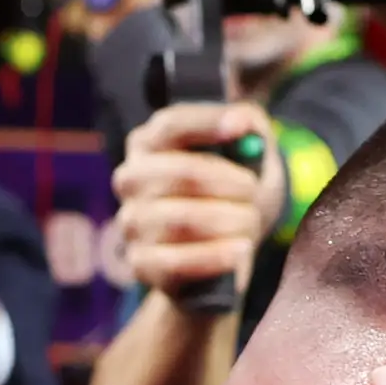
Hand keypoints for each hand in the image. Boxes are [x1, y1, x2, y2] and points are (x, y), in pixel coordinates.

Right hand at [110, 102, 286, 303]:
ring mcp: (132, 222)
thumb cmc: (233, 190)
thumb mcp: (246, 150)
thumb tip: (243, 121)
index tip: (243, 127)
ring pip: (183, 219)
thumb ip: (248, 124)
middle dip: (230, 183)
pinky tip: (239, 251)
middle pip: (183, 173)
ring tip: (250, 223)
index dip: (208, 124)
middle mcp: (131, 179)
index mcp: (149, 143)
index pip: (172, 125)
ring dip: (229, 221)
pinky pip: (175, 261)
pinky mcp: (141, 263)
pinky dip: (214, 257)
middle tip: (254, 190)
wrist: (227, 249)